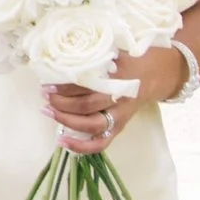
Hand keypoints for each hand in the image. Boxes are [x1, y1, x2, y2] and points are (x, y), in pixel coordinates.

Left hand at [43, 57, 158, 153]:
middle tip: (46, 95)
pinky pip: (100, 144)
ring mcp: (119, 116)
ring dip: (66, 120)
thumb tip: (60, 58)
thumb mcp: (112, 53)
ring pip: (91, 124)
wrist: (153, 76)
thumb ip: (91, 56)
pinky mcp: (118, 129)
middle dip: (61, 102)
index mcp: (117, 78)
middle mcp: (118, 99)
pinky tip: (61, 141)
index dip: (65, 86)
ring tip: (47, 111)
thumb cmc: (127, 63)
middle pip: (86, 105)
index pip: (87, 85)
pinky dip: (80, 146)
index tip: (48, 83)